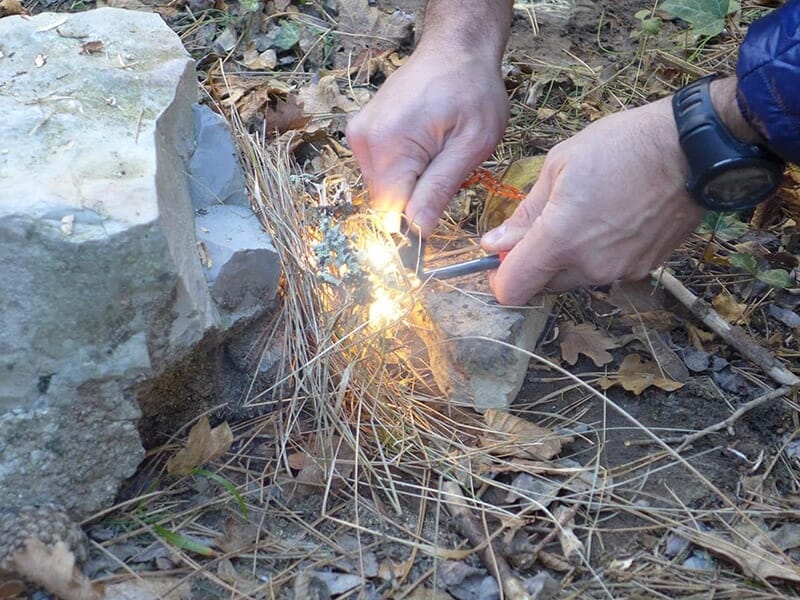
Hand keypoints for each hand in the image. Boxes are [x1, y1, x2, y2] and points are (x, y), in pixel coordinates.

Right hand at [346, 44, 508, 236]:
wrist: (455, 49)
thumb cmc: (472, 89)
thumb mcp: (471, 144)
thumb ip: (440, 189)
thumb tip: (417, 230)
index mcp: (387, 146)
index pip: (390, 213)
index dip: (415, 222)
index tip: (439, 210)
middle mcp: (364, 142)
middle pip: (386, 201)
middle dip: (417, 197)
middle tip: (446, 166)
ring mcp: (360, 136)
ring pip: (385, 188)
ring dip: (412, 182)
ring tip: (437, 150)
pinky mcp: (363, 133)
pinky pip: (382, 170)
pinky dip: (405, 168)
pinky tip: (425, 144)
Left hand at [481, 97, 704, 304]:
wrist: (694, 148)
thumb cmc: (622, 146)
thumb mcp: (559, 166)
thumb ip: (525, 213)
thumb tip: (495, 244)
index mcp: (561, 240)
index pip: (512, 290)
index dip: (500, 276)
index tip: (501, 255)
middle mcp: (590, 266)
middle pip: (542, 284)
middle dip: (534, 261)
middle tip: (545, 221)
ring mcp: (620, 272)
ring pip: (574, 279)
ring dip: (566, 258)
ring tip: (584, 213)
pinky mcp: (643, 269)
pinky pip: (605, 271)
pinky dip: (597, 255)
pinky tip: (610, 219)